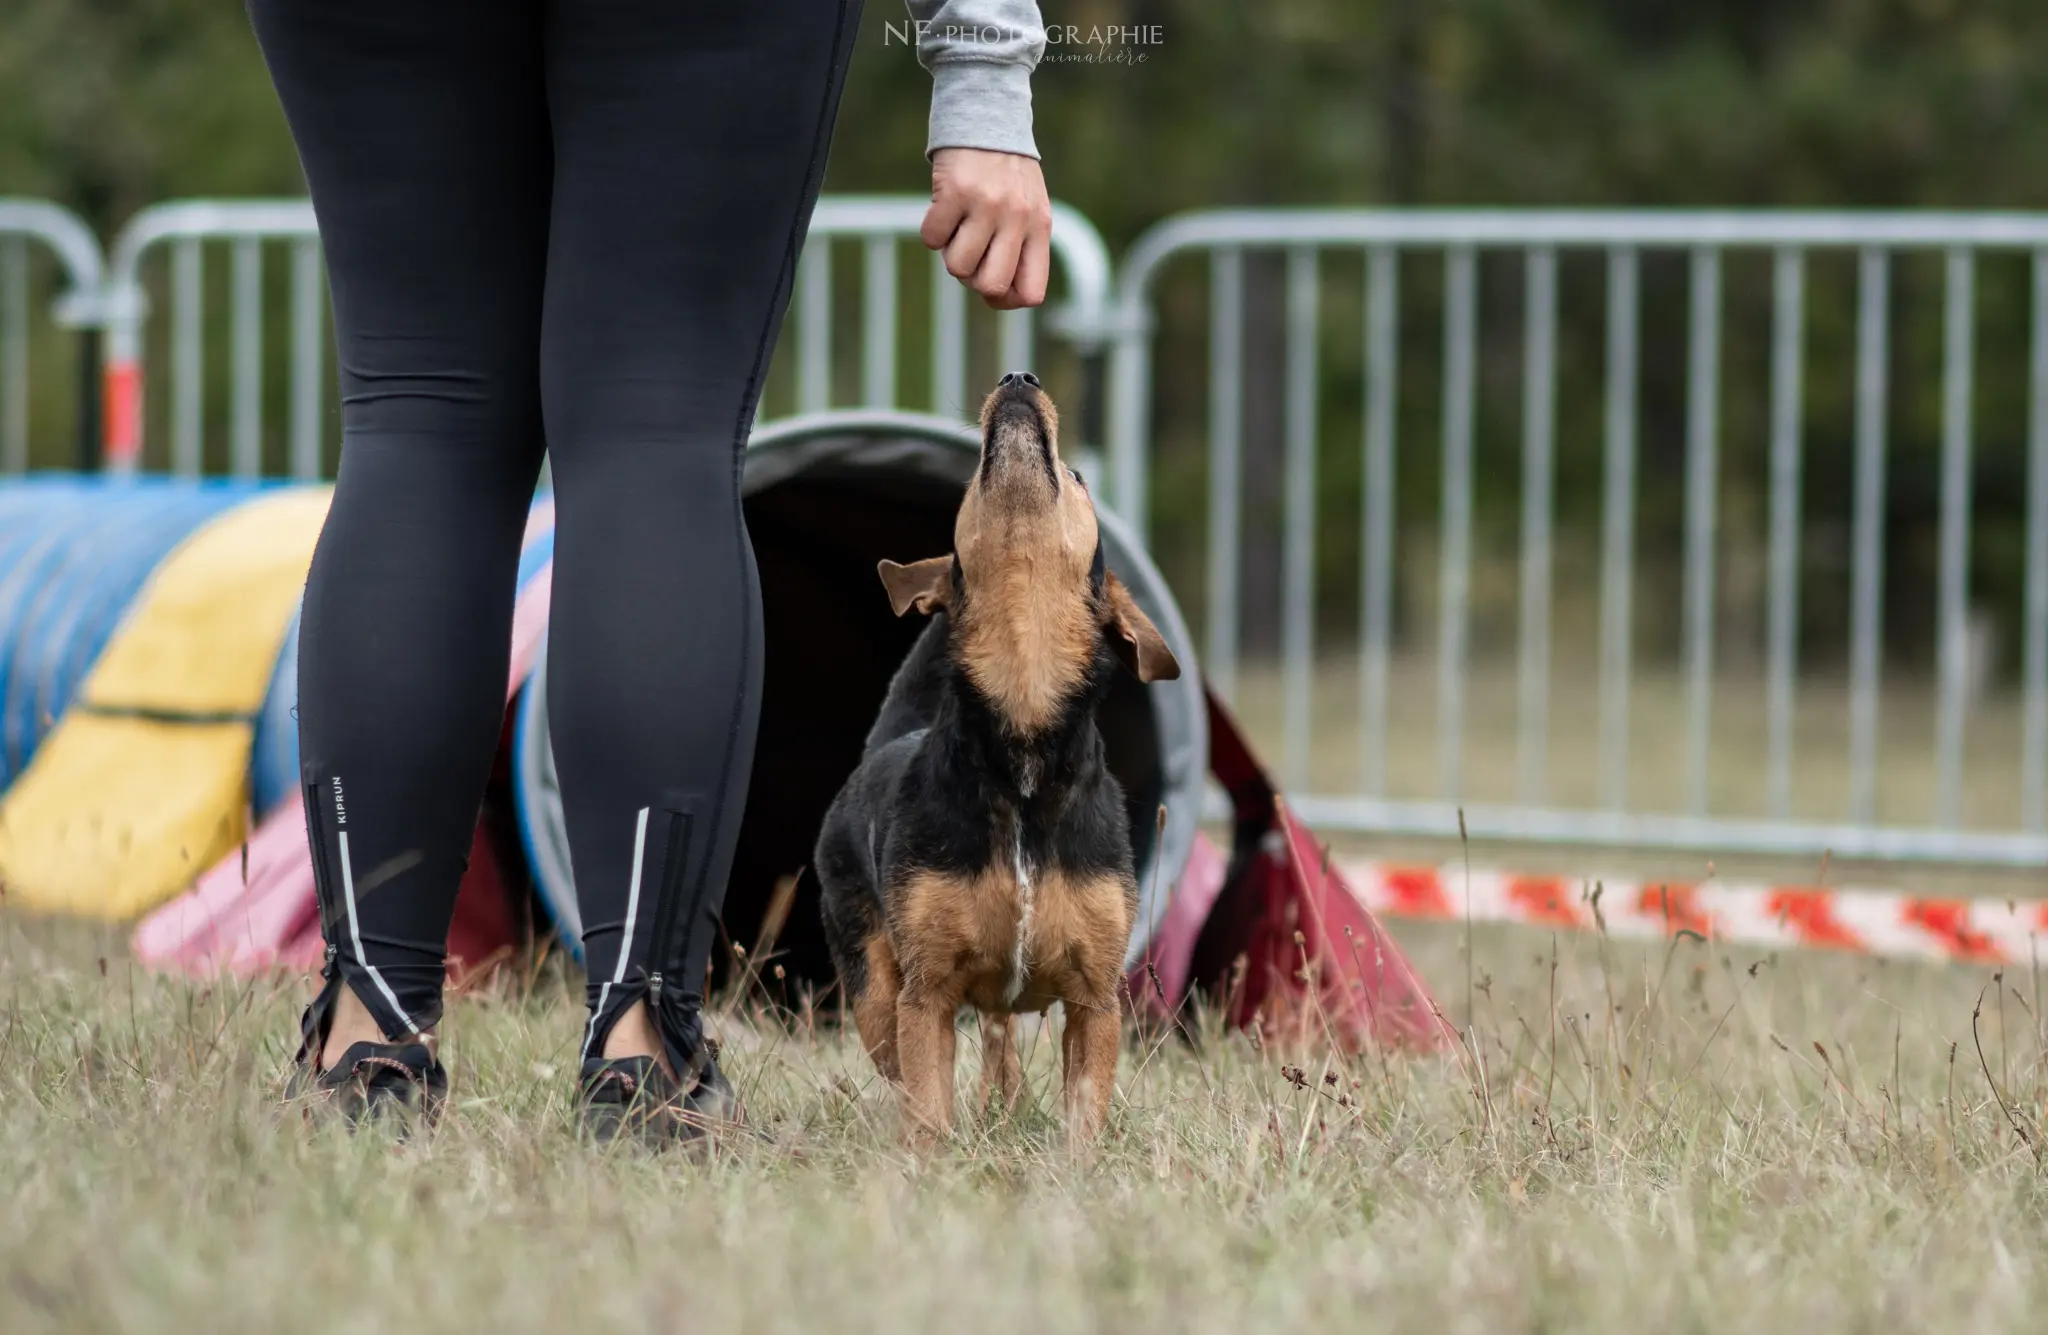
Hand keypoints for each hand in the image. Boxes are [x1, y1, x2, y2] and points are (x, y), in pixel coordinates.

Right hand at [920, 147, 1051, 309]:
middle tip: (970, 252)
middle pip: (990, 286)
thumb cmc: (1006, 173)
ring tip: (958, 227)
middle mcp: (1017, 218)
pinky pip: (931, 239)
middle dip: (973, 279)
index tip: (991, 285)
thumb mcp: (1028, 208)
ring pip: (957, 267)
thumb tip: (993, 295)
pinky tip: (943, 209)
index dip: (1005, 300)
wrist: (987, 115)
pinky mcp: (955, 191)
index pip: (1030, 293)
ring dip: (949, 253)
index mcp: (1039, 227)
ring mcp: (986, 205)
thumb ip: (1019, 248)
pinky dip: (931, 231)